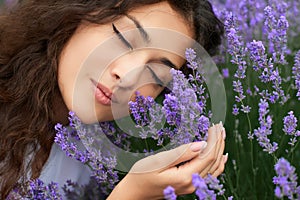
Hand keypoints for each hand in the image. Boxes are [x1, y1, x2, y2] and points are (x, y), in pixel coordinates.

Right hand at [107, 123, 226, 199]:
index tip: (214, 126)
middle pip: (213, 161)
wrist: (134, 192)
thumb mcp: (159, 161)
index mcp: (185, 177)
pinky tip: (220, 157)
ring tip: (222, 136)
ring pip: (214, 168)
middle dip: (218, 143)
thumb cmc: (142, 174)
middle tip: (220, 127)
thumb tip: (201, 145)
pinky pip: (209, 174)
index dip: (213, 140)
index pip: (207, 155)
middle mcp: (192, 184)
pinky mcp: (189, 185)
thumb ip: (182, 153)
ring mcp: (192, 186)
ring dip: (219, 151)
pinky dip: (216, 163)